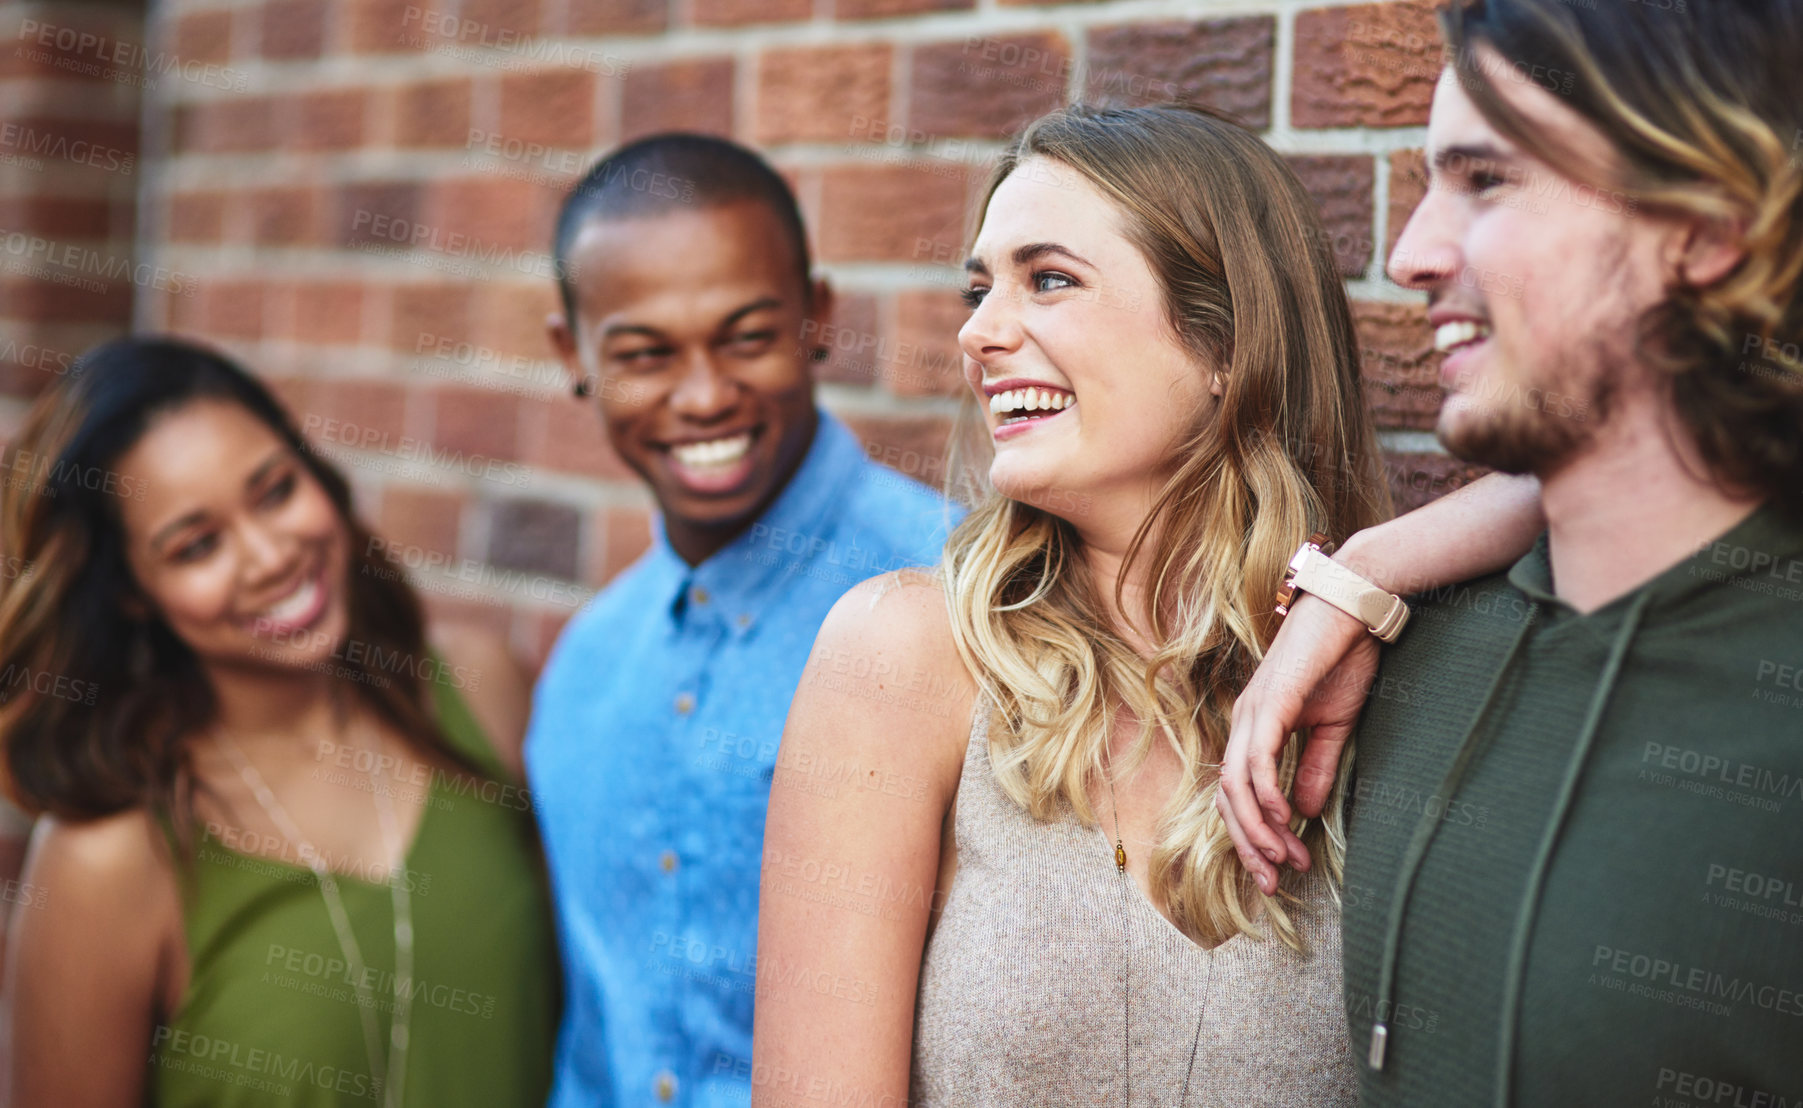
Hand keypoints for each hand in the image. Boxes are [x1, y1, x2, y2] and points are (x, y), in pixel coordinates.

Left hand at [1217, 594, 1379, 893]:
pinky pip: (1257, 758)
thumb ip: (1314, 768)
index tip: (1278, 870)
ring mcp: (1252, 710)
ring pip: (1236, 784)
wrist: (1354, 611)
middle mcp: (1243, 720)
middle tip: (1272, 882)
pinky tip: (1282, 820)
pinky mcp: (1270, 703)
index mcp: (1254, 726)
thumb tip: (1300, 814)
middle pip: (1227, 796)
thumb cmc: (1344, 660)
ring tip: (1280, 859)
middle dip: (1248, 844)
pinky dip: (1265, 793)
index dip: (1252, 835)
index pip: (1238, 792)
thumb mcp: (1333, 728)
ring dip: (1257, 828)